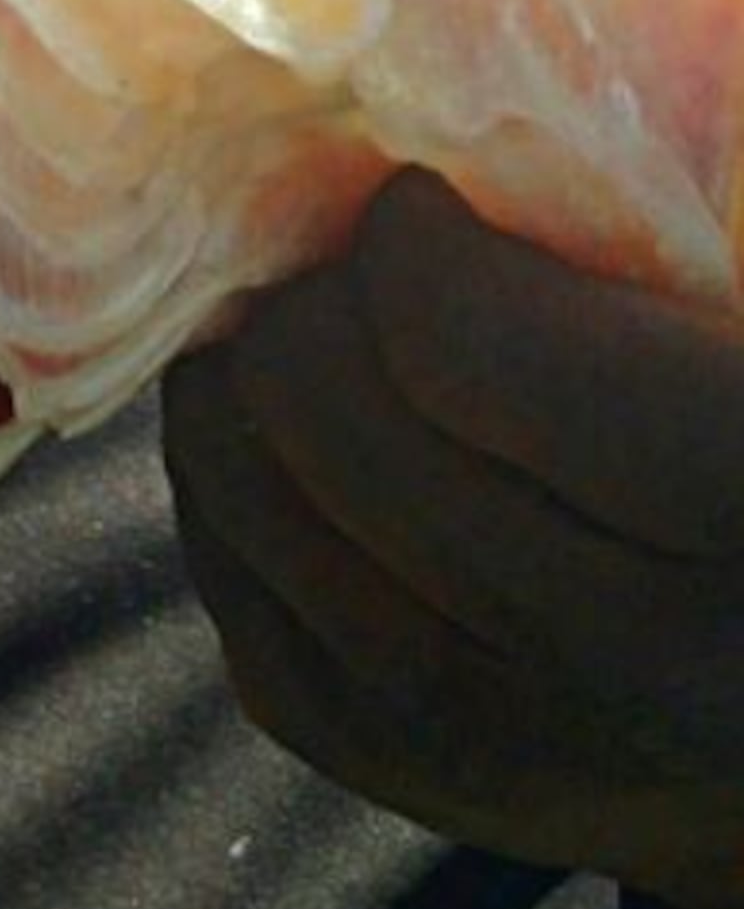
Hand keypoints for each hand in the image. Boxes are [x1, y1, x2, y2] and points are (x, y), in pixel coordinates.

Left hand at [164, 170, 743, 908]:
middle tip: (380, 273)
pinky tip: (322, 447)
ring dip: (261, 375)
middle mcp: (607, 659)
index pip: (449, 335)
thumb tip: (403, 163)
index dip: (409, 234)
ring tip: (345, 348)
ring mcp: (467, 729)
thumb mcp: (731, 337)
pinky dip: (243, 468)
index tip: (429, 204)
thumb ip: (615, 254)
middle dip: (325, 296)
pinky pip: (216, 547)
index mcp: (740, 511)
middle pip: (317, 397)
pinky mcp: (359, 745)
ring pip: (234, 465)